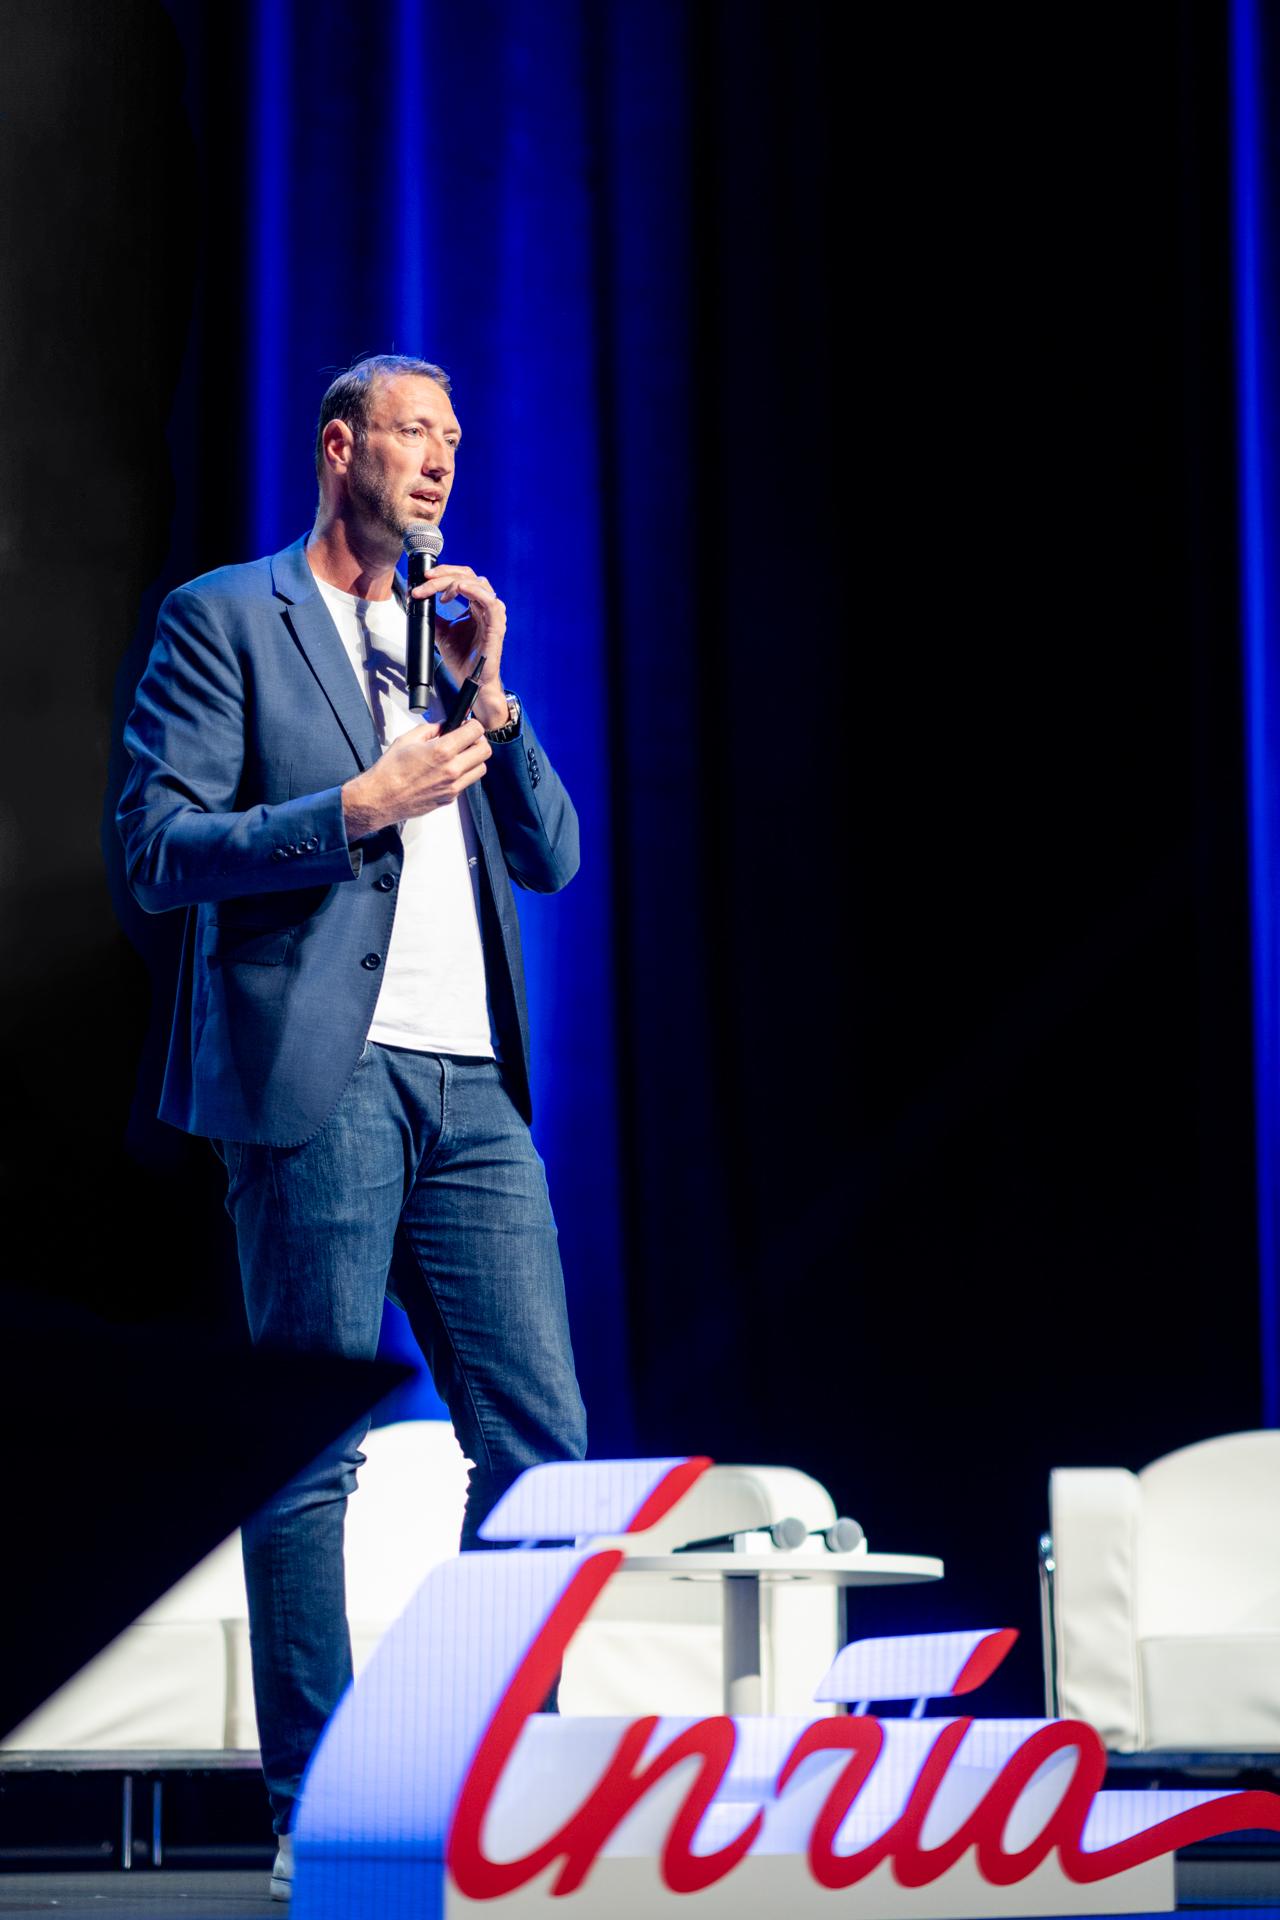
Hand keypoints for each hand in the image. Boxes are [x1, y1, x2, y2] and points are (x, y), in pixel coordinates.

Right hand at [342, 718, 490, 837]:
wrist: (381, 798)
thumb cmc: (390, 770)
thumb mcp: (408, 739)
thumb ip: (431, 729)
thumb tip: (444, 725)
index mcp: (442, 751)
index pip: (475, 731)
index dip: (473, 724)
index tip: (468, 724)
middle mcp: (452, 769)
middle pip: (485, 751)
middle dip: (478, 741)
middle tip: (467, 739)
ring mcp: (453, 786)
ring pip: (480, 769)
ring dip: (474, 759)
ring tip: (460, 755)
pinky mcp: (450, 798)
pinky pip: (466, 783)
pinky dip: (463, 774)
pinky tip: (448, 770)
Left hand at [410, 565, 509, 729]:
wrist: (470, 681)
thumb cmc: (462, 659)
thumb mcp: (441, 632)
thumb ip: (433, 615)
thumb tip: (418, 601)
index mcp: (475, 605)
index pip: (461, 578)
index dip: (442, 575)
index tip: (423, 579)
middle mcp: (485, 607)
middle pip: (468, 576)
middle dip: (445, 574)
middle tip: (426, 579)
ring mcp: (493, 615)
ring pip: (477, 584)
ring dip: (454, 581)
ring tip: (436, 589)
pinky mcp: (497, 626)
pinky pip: (490, 601)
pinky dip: (474, 591)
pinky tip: (459, 588)